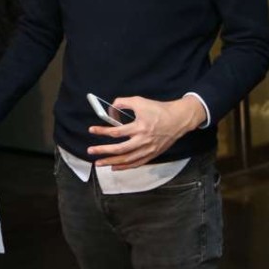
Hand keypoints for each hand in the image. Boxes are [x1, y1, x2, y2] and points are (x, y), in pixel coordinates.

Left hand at [87, 95, 205, 170]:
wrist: (178, 119)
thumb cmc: (159, 109)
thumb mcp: (140, 101)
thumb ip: (123, 103)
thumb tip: (110, 109)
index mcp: (140, 127)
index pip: (116, 132)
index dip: (102, 131)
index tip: (91, 130)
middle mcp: (143, 141)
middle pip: (120, 149)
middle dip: (103, 151)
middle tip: (91, 151)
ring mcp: (148, 149)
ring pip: (127, 160)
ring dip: (111, 162)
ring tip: (99, 163)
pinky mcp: (153, 154)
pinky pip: (137, 163)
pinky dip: (125, 167)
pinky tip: (115, 167)